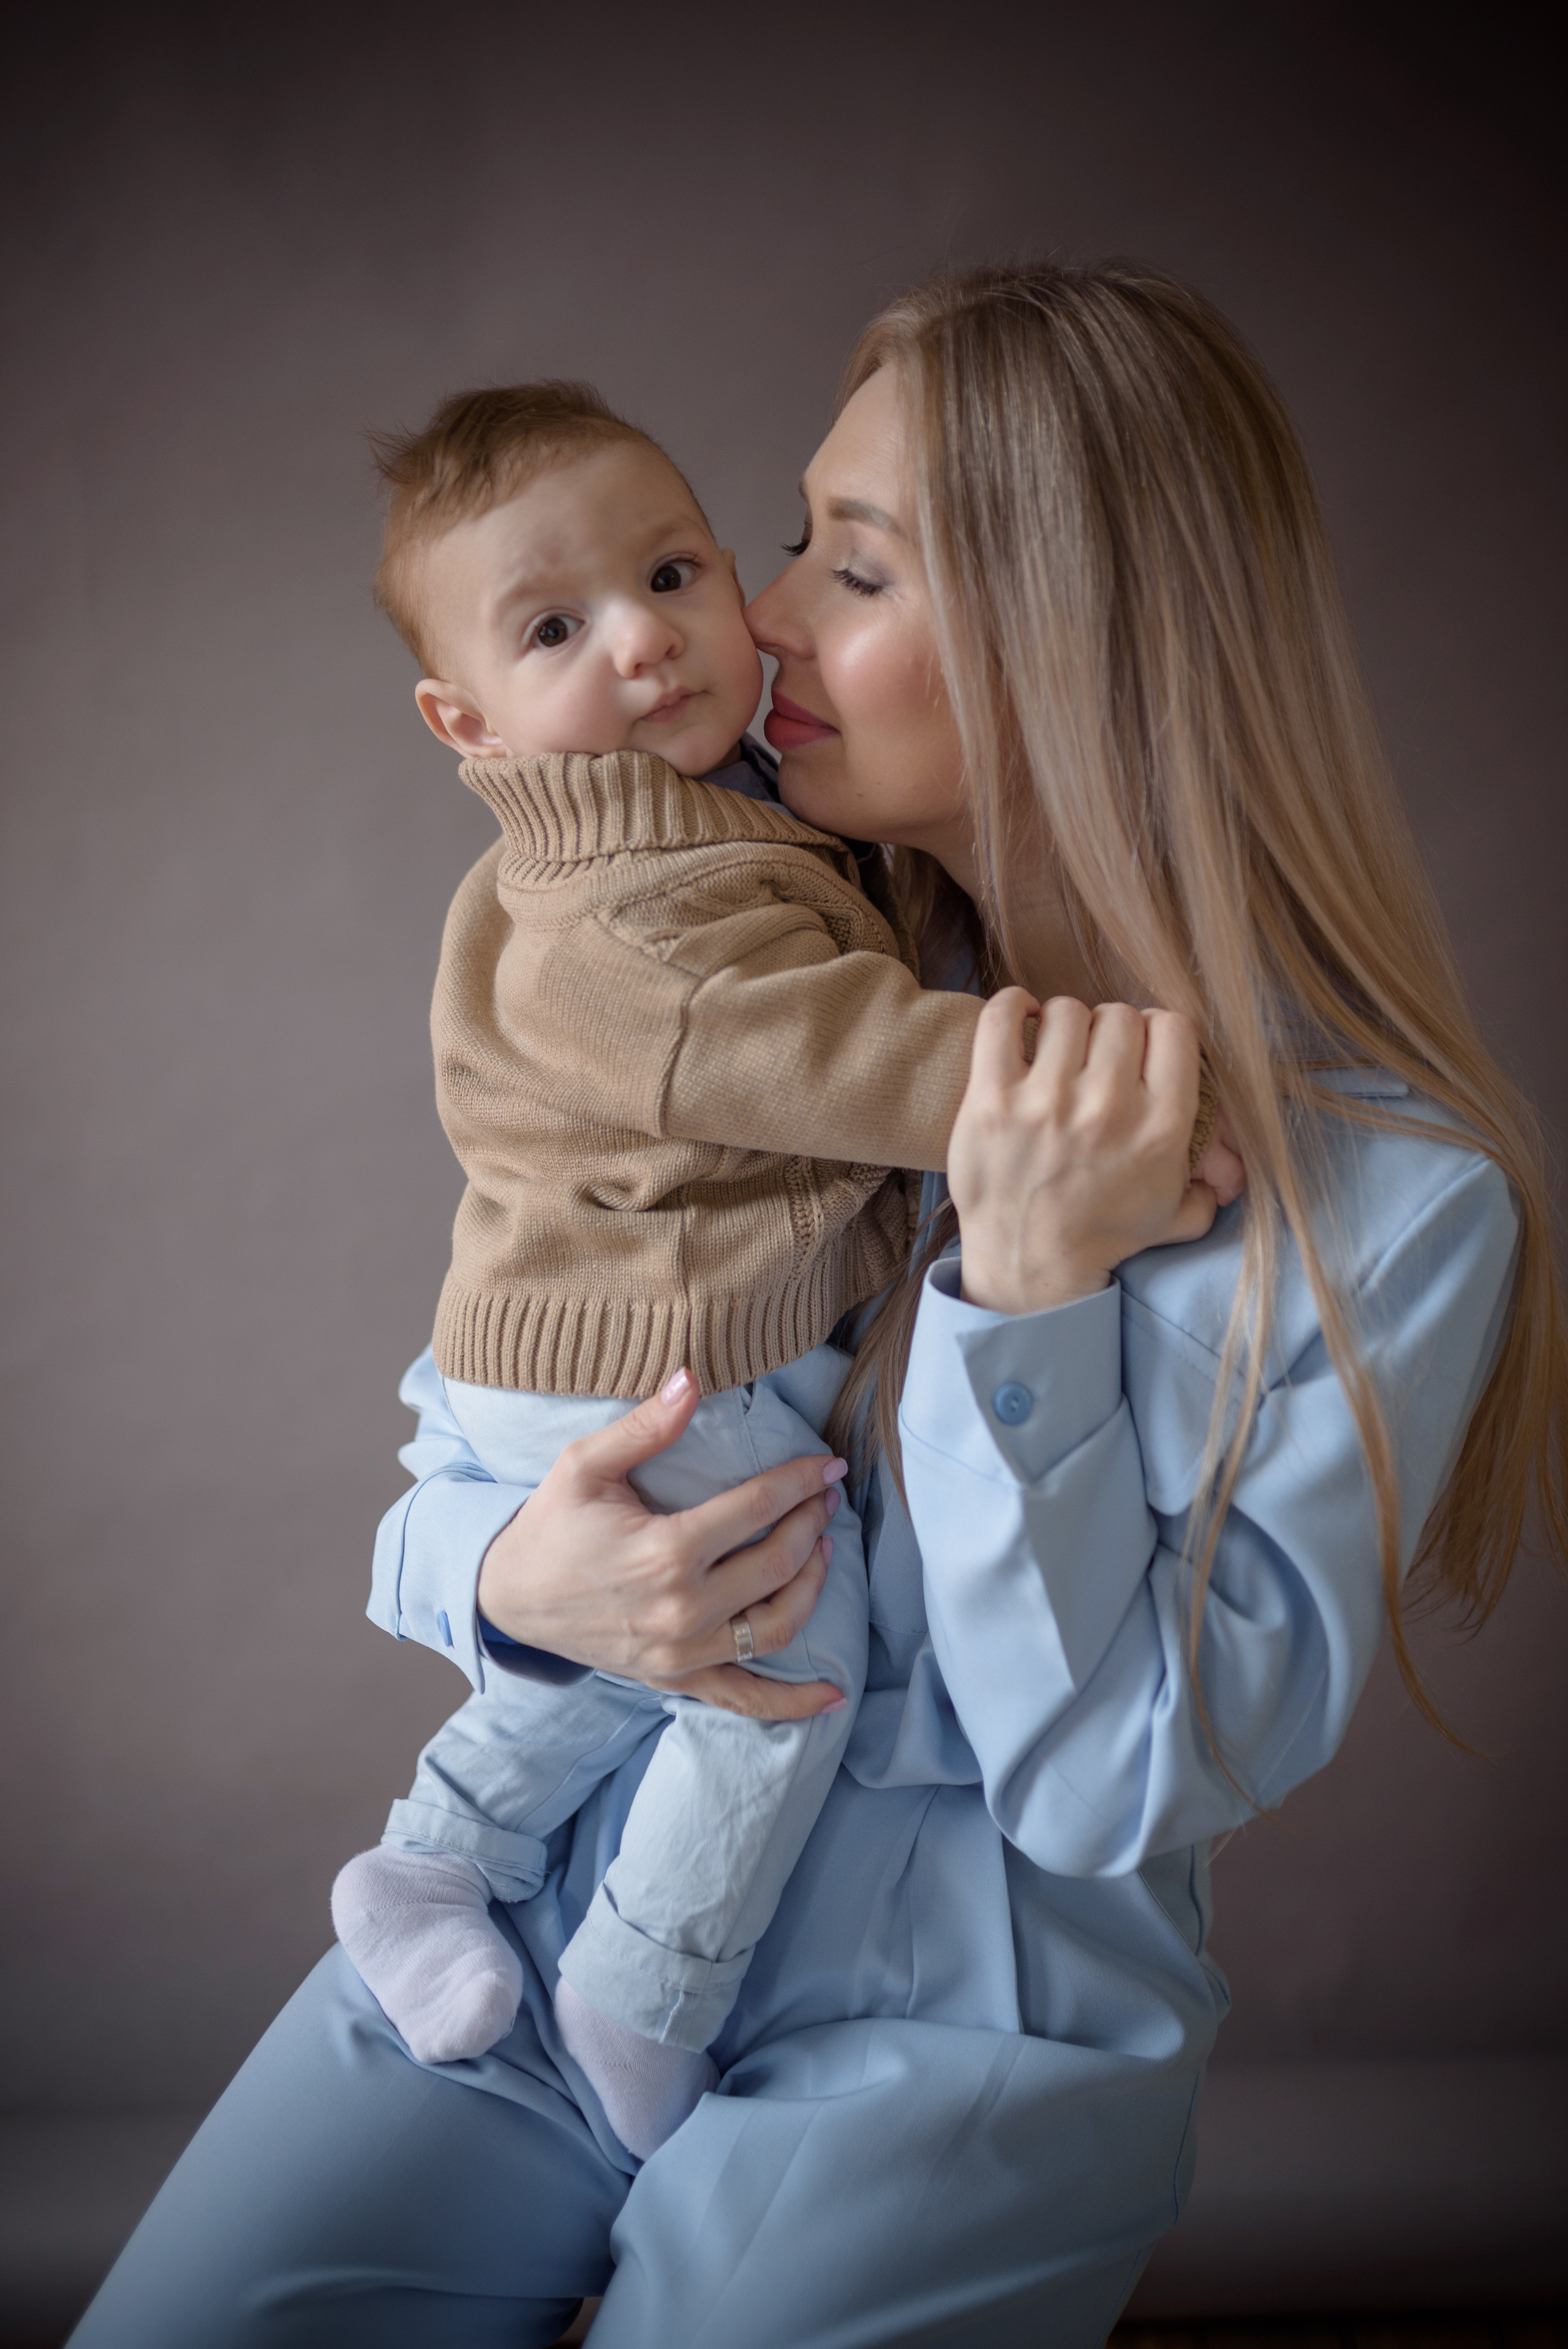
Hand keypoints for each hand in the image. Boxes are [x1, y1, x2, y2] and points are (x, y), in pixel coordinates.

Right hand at [476, 1369, 848, 1718]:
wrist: (508, 1597)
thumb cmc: (550, 1525)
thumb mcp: (584, 1465)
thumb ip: (644, 1425)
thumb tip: (691, 1377)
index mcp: (665, 1550)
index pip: (757, 1507)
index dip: (800, 1481)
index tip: (829, 1465)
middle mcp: (682, 1608)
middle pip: (778, 1563)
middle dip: (812, 1524)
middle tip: (825, 1498)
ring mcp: (681, 1652)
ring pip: (776, 1626)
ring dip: (812, 1587)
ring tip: (822, 1552)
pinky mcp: (675, 1679)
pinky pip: (745, 1700)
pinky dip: (791, 1703)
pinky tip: (832, 1693)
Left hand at [950, 991, 1235, 1314]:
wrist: (1029, 1265)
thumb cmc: (1101, 1235)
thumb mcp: (1172, 1216)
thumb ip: (1211, 1184)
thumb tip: (1235, 1168)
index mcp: (1161, 1128)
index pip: (1174, 1027)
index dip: (1156, 1031)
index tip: (1139, 1049)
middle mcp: (1108, 1109)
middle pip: (1120, 1014)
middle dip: (1109, 1031)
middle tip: (1093, 1058)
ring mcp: (1046, 1102)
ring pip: (1066, 1012)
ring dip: (1063, 1025)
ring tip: (1055, 1052)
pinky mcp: (991, 1100)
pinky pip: (1001, 1018)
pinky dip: (1011, 1007)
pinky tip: (1020, 1023)